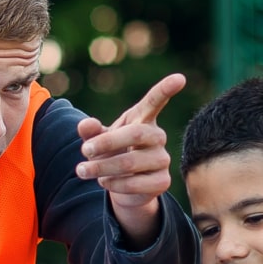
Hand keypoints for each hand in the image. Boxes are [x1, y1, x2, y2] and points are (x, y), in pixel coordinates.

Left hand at [74, 72, 187, 244]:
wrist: (122, 185)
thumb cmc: (112, 153)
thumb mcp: (97, 139)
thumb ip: (91, 131)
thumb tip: (85, 124)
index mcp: (143, 119)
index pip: (155, 101)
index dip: (166, 90)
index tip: (179, 78)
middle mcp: (157, 137)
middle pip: (136, 134)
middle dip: (106, 143)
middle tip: (84, 150)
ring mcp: (162, 159)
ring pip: (130, 163)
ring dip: (101, 168)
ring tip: (83, 171)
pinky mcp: (162, 182)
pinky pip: (135, 184)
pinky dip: (113, 184)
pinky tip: (105, 181)